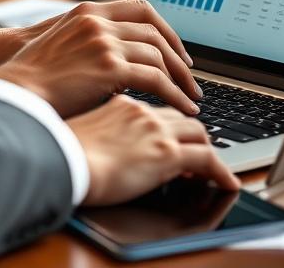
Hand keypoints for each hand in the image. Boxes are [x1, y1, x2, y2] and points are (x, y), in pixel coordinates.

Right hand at [0, 0, 202, 117]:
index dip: (166, 29)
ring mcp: (104, 42)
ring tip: (189, 97)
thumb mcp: (63, 44)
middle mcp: (99, 22)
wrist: (14, 92)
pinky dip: (174, 94)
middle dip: (178, 57)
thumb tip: (124, 63)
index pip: (142, 9)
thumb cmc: (34, 78)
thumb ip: (94, 43)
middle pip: (155, 33)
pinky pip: (156, 79)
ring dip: (179, 79)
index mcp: (89, 12)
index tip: (176, 49)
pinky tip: (181, 106)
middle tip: (190, 77)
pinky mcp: (109, 67)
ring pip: (159, 56)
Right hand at [68, 95, 239, 205]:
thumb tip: (102, 141)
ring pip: (198, 131)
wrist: (58, 160)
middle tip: (201, 146)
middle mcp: (142, 110)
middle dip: (194, 130)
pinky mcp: (165, 151)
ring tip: (214, 165)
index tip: (175, 129)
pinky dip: (220, 170)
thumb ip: (98, 126)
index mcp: (121, 102)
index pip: (158, 105)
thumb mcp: (79, 127)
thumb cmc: (57, 150)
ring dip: (208, 147)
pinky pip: (206, 158)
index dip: (170, 119)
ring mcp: (155, 128)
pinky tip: (225, 180)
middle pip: (181, 115)